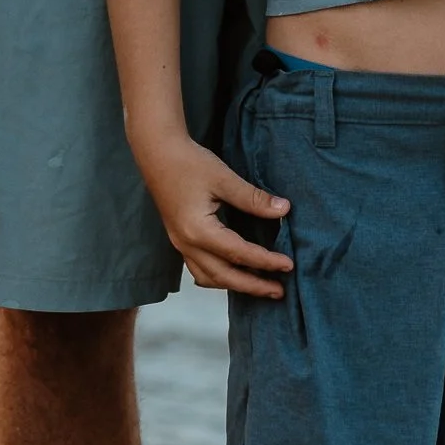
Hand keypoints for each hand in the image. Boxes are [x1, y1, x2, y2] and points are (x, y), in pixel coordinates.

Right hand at [133, 131, 293, 299]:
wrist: (157, 152)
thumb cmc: (189, 162)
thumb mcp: (224, 178)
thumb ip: (253, 198)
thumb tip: (284, 209)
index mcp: (199, 231)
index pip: (239, 254)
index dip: (266, 261)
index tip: (288, 265)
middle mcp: (187, 244)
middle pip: (224, 276)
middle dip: (253, 286)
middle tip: (280, 292)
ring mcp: (180, 244)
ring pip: (209, 277)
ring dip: (235, 285)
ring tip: (260, 286)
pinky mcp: (179, 239)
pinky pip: (199, 269)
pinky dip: (219, 277)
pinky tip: (233, 273)